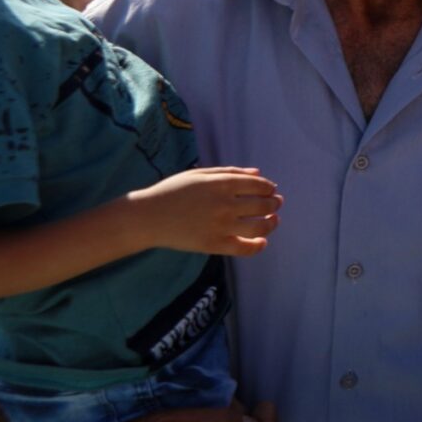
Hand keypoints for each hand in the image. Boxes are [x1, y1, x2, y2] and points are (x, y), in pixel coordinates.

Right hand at [126, 167, 281, 256]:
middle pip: (264, 206)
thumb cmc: (173, 192)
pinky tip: (261, 241)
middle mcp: (225, 204)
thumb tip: (259, 173)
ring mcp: (220, 226)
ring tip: (273, 221)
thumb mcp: (200, 174)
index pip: (259, 185)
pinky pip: (245, 248)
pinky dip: (258, 246)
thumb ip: (230, 172)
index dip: (269, 188)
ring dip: (272, 223)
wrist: (147, 217)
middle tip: (275, 204)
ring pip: (260, 227)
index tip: (270, 191)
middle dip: (274, 204)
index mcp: (222, 184)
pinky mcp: (214, 245)